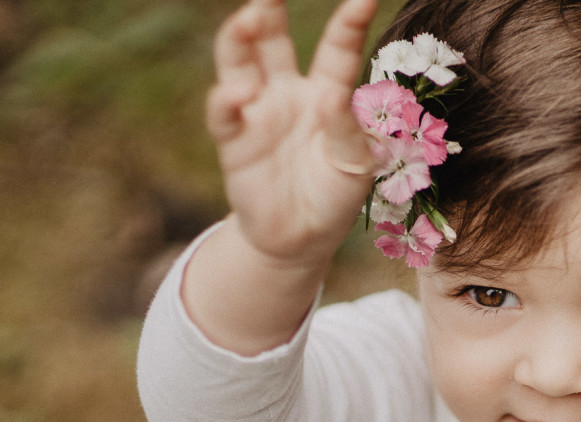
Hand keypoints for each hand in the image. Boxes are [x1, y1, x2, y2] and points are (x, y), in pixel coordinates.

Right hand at [207, 0, 387, 264]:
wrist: (304, 240)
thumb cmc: (335, 197)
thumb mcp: (355, 167)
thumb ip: (347, 131)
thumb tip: (332, 95)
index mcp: (326, 93)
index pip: (336, 51)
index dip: (348, 25)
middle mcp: (286, 93)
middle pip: (273, 41)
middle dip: (269, 10)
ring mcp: (257, 113)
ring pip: (241, 63)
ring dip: (240, 38)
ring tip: (250, 17)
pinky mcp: (234, 141)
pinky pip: (225, 114)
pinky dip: (227, 102)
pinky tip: (237, 93)